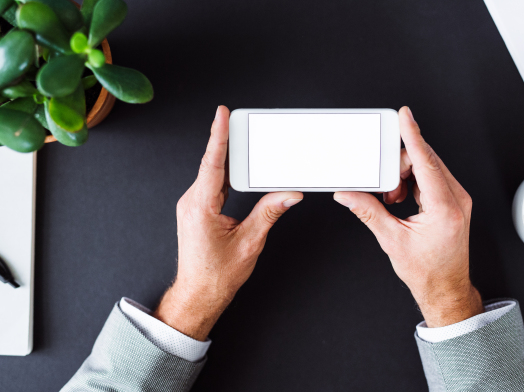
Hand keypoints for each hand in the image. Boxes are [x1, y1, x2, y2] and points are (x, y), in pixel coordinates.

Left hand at [153, 106, 302, 340]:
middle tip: (242, 121)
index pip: (213, 164)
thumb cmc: (217, 275)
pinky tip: (238, 166)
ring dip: (227, 157)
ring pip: (211, 173)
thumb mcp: (250, 242)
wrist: (198, 294)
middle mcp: (192, 202)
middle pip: (212, 164)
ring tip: (243, 139)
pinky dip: (225, 173)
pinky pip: (211, 184)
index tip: (222, 114)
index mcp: (201, 207)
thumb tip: (289, 194)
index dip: (219, 136)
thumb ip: (269, 212)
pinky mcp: (196, 210)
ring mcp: (192, 205)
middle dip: (228, 141)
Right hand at [334, 107, 482, 327]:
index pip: (425, 162)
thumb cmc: (427, 271)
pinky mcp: (454, 200)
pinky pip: (432, 177)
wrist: (446, 288)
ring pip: (428, 167)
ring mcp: (458, 198)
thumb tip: (347, 194)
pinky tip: (402, 200)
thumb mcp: (392, 241)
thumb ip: (368, 211)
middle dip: (400, 167)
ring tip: (393, 201)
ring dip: (405, 176)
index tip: (405, 116)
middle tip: (386, 192)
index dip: (412, 136)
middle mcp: (456, 199)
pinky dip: (413, 182)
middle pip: (425, 160)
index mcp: (444, 208)